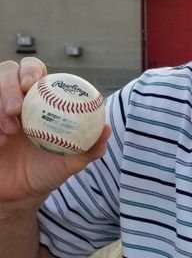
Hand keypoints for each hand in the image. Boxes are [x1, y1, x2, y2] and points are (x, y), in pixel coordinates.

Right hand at [0, 57, 110, 212]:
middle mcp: (15, 101)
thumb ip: (90, 148)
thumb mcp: (71, 162)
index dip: (31, 70)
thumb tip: (107, 130)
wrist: (19, 196)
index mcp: (40, 99)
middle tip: (16, 107)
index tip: (33, 82)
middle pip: (7, 72)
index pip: (34, 70)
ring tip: (9, 131)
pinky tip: (1, 143)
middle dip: (8, 84)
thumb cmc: (47, 171)